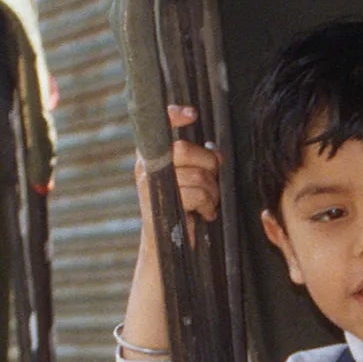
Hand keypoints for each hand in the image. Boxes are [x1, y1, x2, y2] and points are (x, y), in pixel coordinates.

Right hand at [133, 104, 221, 248]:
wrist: (165, 246)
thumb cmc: (182, 209)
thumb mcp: (189, 179)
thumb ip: (198, 160)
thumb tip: (216, 153)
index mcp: (152, 154)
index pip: (159, 125)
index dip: (174, 115)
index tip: (192, 115)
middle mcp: (146, 165)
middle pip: (184, 150)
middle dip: (208, 164)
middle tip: (212, 179)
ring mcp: (150, 184)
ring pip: (196, 175)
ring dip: (211, 191)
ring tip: (207, 203)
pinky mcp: (160, 203)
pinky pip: (195, 195)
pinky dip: (207, 205)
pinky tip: (203, 213)